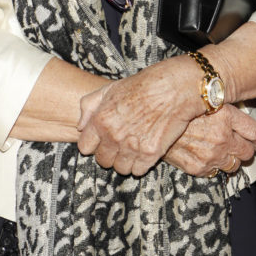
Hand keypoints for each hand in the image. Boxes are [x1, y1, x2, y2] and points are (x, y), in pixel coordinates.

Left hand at [77, 58, 198, 175]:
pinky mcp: (150, 154)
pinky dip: (141, 163)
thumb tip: (80, 126)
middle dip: (111, 152)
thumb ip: (90, 105)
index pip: (85, 147)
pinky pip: (138, 171)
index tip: (104, 138)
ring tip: (135, 145)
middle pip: (103, 161)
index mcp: (101, 120)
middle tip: (123, 141)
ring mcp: (131, 147)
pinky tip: (146, 149)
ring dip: (126, 159)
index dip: (94, 143)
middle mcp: (113, 136)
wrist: (174, 87)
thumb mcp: (112, 87)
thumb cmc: (144, 84)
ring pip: (120, 168)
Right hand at [163, 105, 255, 176]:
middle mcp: (222, 137)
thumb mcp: (208, 100)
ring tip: (225, 153)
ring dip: (233, 160)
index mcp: (226, 116)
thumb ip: (228, 109)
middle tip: (243, 148)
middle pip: (248, 152)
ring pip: (234, 165)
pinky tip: (210, 157)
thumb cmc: (182, 107)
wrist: (156, 120)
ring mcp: (211, 155)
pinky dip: (216, 166)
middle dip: (248, 150)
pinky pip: (216, 172)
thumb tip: (243, 118)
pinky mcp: (199, 167)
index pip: (255, 132)